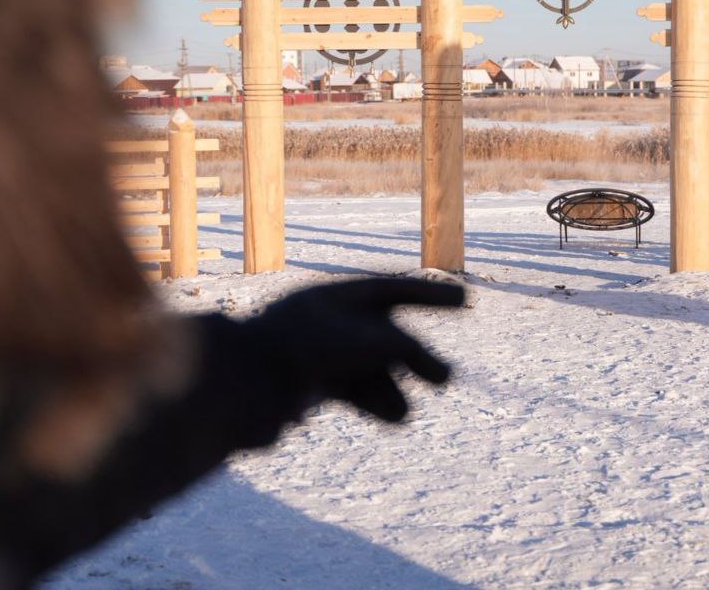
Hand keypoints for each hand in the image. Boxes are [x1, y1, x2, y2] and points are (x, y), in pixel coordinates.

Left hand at [247, 278, 464, 421]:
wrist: (244, 384)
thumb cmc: (307, 350)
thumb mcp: (369, 342)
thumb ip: (409, 350)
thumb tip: (440, 374)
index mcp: (340, 297)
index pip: (396, 290)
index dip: (432, 295)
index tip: (464, 300)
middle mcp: (331, 321)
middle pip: (387, 335)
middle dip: (417, 358)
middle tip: (445, 379)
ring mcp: (320, 353)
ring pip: (371, 369)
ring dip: (393, 387)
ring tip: (406, 414)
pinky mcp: (310, 385)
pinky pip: (354, 390)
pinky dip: (374, 402)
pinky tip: (395, 418)